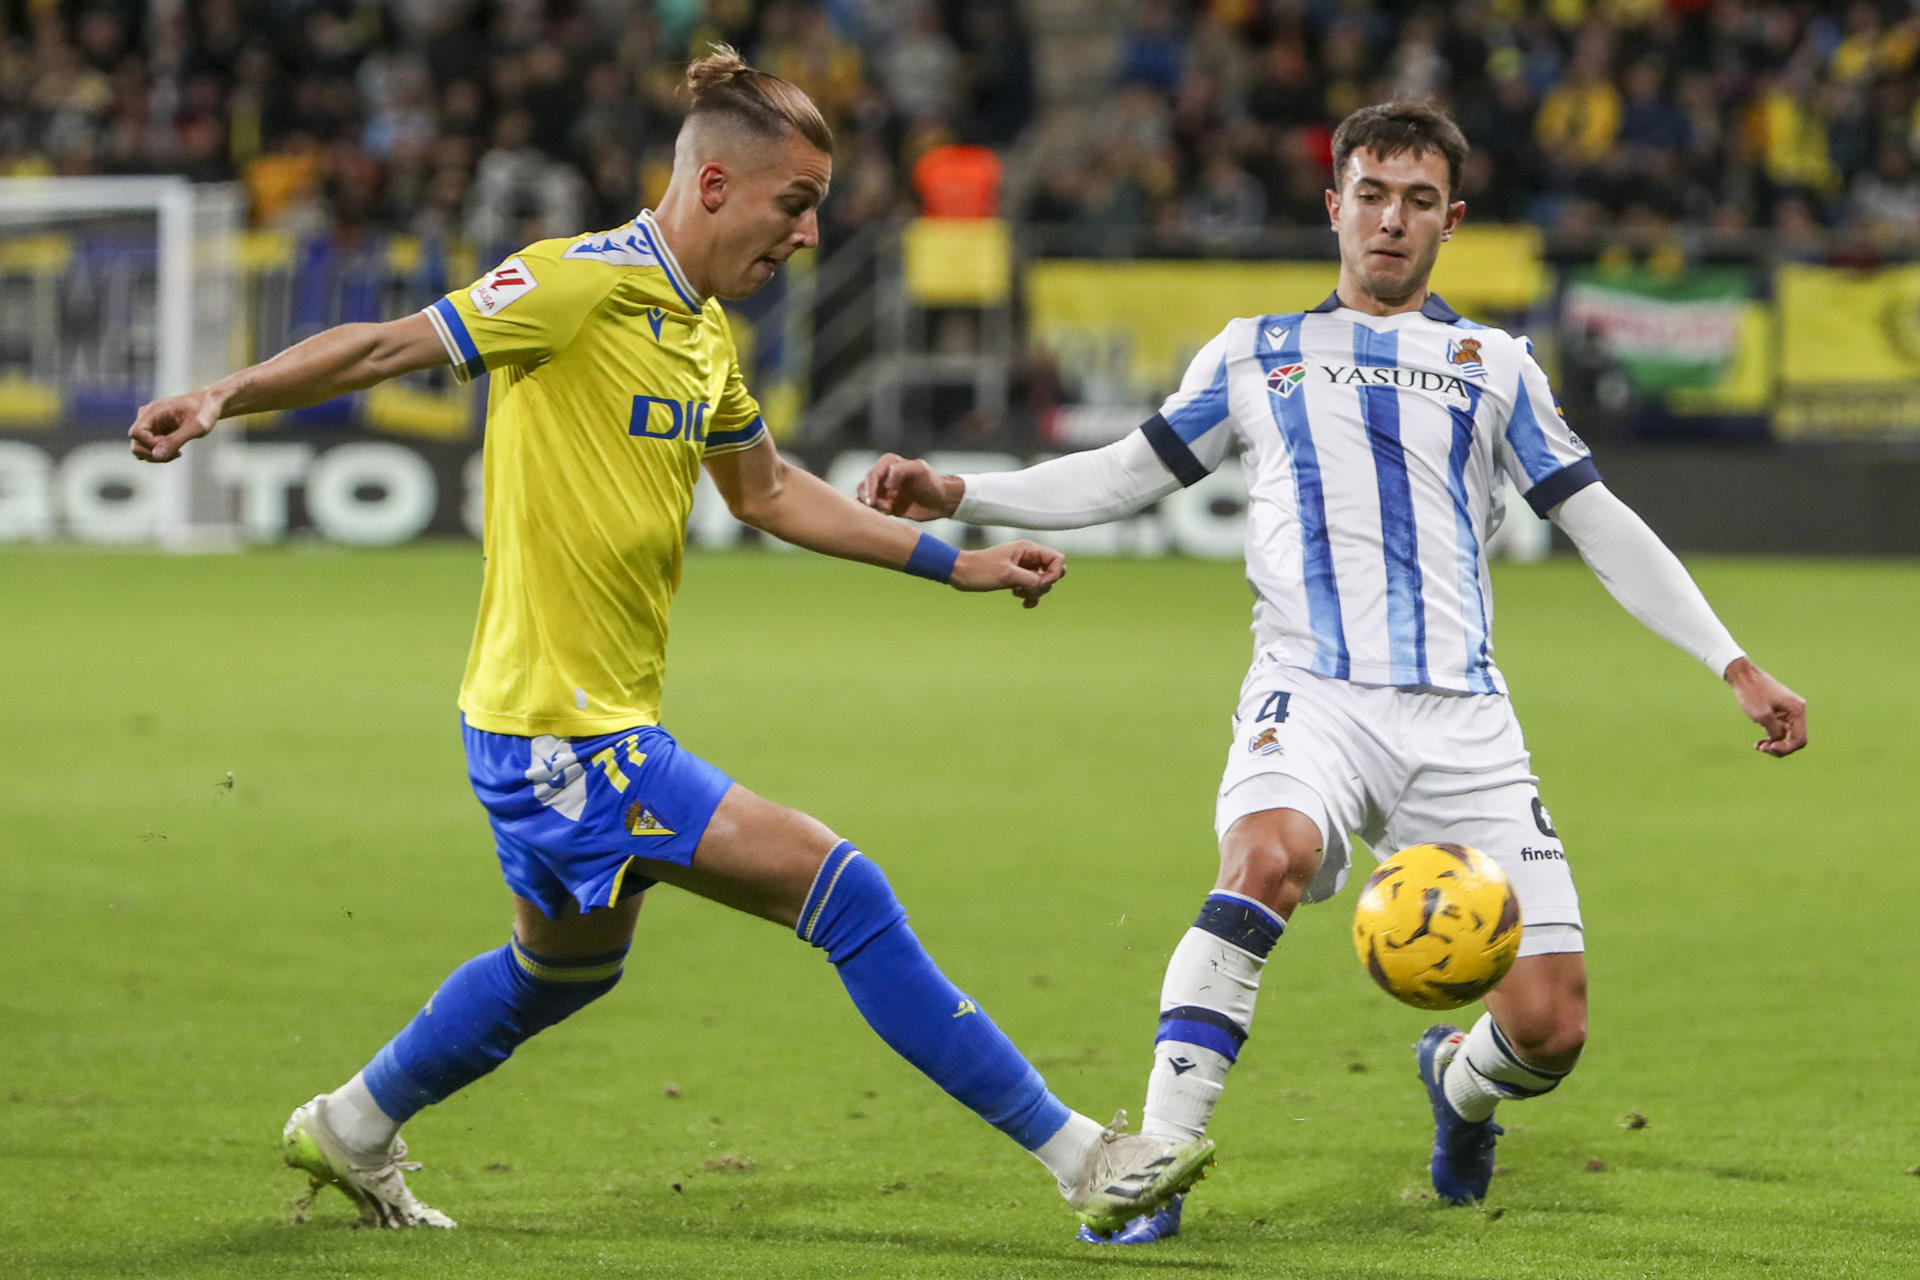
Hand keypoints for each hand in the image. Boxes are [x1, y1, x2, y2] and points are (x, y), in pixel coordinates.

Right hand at [129, 387, 226, 462]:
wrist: (210, 404)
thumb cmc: (206, 412)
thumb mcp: (196, 427)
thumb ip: (176, 440)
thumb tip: (156, 455)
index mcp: (153, 411)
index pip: (136, 433)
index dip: (150, 445)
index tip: (172, 446)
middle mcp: (147, 417)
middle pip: (136, 444)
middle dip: (154, 454)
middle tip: (177, 453)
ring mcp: (150, 424)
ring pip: (140, 448)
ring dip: (157, 456)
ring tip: (177, 452)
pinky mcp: (155, 431)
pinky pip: (149, 449)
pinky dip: (161, 454)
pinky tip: (177, 451)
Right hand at [859, 454, 963, 520]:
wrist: (942, 501)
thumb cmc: (933, 482)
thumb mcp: (920, 470)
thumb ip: (901, 470)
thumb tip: (885, 481)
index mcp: (888, 463)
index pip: (872, 475)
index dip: (870, 488)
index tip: (874, 501)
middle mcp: (883, 476)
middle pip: (864, 487)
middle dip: (870, 499)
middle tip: (886, 506)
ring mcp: (883, 491)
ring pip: (865, 499)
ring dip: (873, 507)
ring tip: (888, 510)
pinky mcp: (886, 505)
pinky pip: (872, 510)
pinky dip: (875, 514)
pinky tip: (887, 514)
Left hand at [951, 540, 1066, 608]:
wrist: (960, 573)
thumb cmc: (980, 569)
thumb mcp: (1007, 575)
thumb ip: (1031, 579)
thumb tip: (1047, 584)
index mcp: (1028, 549)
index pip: (1058, 559)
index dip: (1054, 574)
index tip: (1040, 583)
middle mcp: (1028, 556)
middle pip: (1053, 572)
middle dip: (1044, 585)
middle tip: (1027, 589)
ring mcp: (1023, 567)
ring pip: (1043, 582)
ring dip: (1035, 592)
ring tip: (1017, 593)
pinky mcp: (1017, 577)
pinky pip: (1032, 588)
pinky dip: (1030, 596)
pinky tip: (1021, 601)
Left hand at [1723, 656, 1806, 756]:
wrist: (1743, 676)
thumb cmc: (1752, 693)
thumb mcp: (1762, 716)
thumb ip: (1774, 731)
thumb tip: (1780, 741)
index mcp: (1797, 710)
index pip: (1800, 738)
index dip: (1787, 748)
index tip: (1770, 747)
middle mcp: (1797, 711)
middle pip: (1795, 739)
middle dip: (1780, 747)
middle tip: (1762, 748)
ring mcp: (1789, 712)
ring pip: (1787, 737)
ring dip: (1774, 744)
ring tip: (1758, 746)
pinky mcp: (1780, 713)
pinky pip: (1780, 731)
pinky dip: (1771, 738)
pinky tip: (1759, 743)